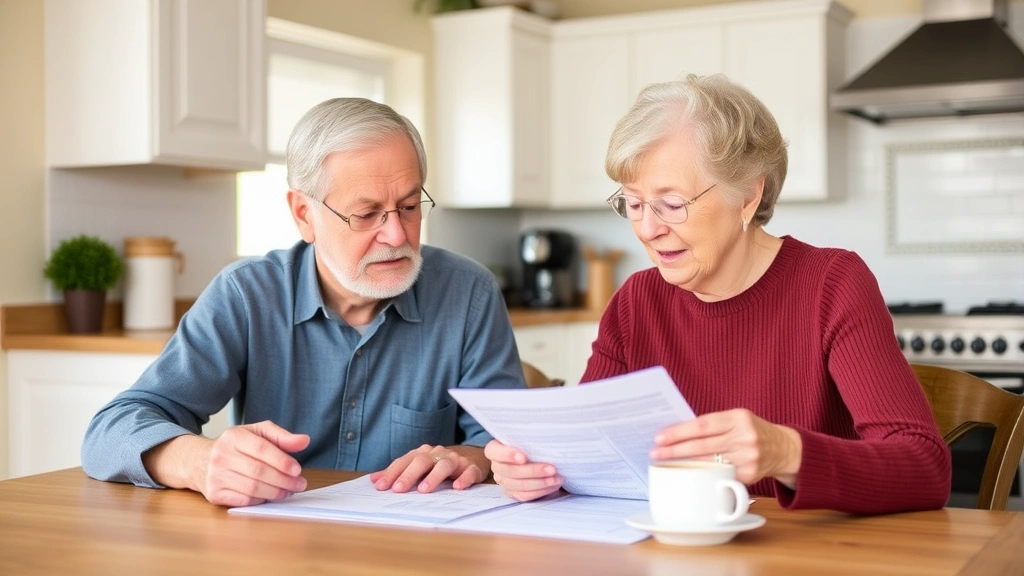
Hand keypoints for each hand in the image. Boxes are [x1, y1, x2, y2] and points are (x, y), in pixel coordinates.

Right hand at [195, 421, 309, 506]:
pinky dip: (261, 500)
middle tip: (299, 484)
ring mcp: (216, 476)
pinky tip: (270, 496)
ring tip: (288, 491)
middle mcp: (221, 455)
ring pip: (252, 488)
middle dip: (283, 480)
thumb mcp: (256, 433)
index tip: (297, 469)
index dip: (282, 461)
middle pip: (258, 471)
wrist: (199, 461)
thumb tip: (304, 441)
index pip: (261, 449)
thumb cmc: (235, 447)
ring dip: (275, 492)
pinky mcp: (214, 494)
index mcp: (233, 436)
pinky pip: (243, 501)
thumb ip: (281, 436)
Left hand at [369, 444, 487, 493]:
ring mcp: (455, 460)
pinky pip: (468, 472)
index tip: (380, 486)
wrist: (472, 456)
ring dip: (433, 477)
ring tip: (424, 490)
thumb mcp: (419, 466)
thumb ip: (398, 472)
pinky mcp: (471, 468)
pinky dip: (463, 479)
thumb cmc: (440, 463)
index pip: (404, 462)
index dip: (392, 473)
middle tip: (398, 489)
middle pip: (422, 461)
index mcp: (423, 454)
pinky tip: (457, 487)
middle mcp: (438, 454)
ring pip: (444, 465)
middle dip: (408, 475)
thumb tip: (374, 479)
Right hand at [484, 439, 561, 501]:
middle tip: (552, 469)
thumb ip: (529, 438)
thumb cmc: (531, 443)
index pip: (494, 452)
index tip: (524, 457)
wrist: (536, 457)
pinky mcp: (513, 493)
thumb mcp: (528, 438)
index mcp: (495, 449)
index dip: (507, 455)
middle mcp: (496, 466)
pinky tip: (553, 485)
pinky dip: (541, 491)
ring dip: (540, 483)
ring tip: (556, 478)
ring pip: (519, 485)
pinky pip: (525, 495)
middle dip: (533, 471)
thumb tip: (544, 434)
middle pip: (510, 471)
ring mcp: (504, 482)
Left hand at [649, 409, 802, 487]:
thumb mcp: (736, 418)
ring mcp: (748, 458)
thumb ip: (713, 424)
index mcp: (738, 418)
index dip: (679, 432)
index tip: (660, 437)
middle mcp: (744, 437)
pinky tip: (688, 473)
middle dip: (675, 450)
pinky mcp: (749, 475)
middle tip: (655, 452)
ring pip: (708, 462)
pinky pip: (720, 475)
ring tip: (665, 462)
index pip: (702, 425)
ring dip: (684, 463)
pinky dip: (703, 474)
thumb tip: (677, 432)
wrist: (784, 448)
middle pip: (702, 445)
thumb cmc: (751, 430)